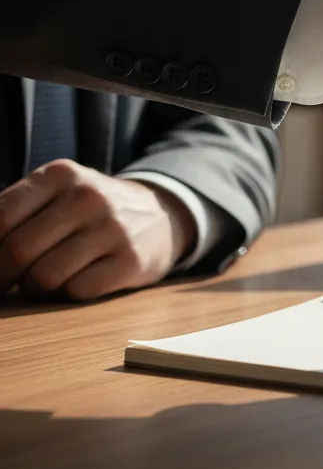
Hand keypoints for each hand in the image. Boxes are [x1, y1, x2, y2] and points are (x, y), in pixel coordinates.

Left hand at [0, 160, 196, 300]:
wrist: (160, 215)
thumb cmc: (91, 211)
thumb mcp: (58, 192)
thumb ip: (16, 211)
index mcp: (62, 174)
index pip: (0, 219)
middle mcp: (88, 196)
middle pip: (18, 251)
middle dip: (4, 276)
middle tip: (8, 283)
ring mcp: (114, 228)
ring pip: (44, 277)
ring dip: (36, 288)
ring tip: (45, 280)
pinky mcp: (132, 260)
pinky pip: (77, 291)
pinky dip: (68, 294)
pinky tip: (78, 280)